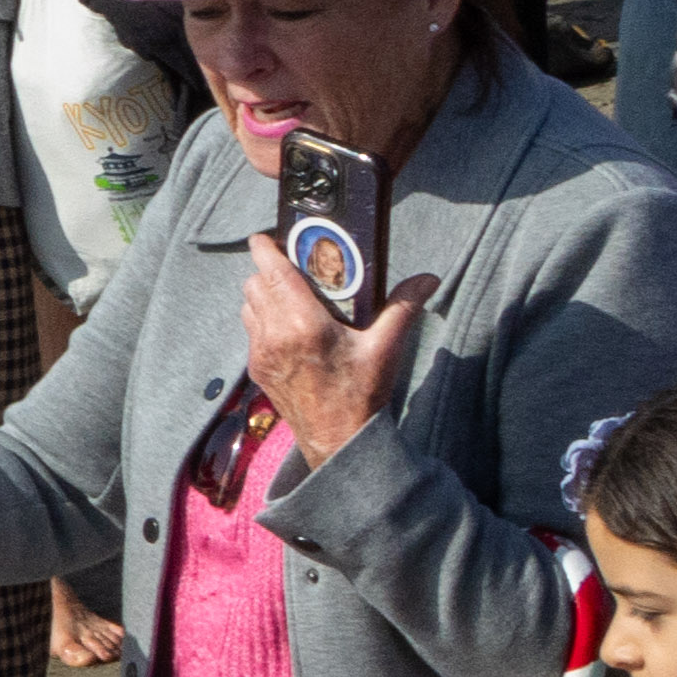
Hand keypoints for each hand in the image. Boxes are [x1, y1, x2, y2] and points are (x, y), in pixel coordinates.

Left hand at [232, 237, 438, 463]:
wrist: (337, 440)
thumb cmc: (361, 394)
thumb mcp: (385, 347)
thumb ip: (403, 307)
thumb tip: (428, 278)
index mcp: (303, 324)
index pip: (272, 273)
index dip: (264, 249)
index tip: (265, 236)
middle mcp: (275, 335)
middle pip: (255, 284)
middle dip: (269, 270)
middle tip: (292, 267)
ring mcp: (261, 353)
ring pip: (248, 306)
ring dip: (263, 295)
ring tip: (290, 295)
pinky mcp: (256, 369)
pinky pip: (250, 330)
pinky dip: (261, 319)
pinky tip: (287, 326)